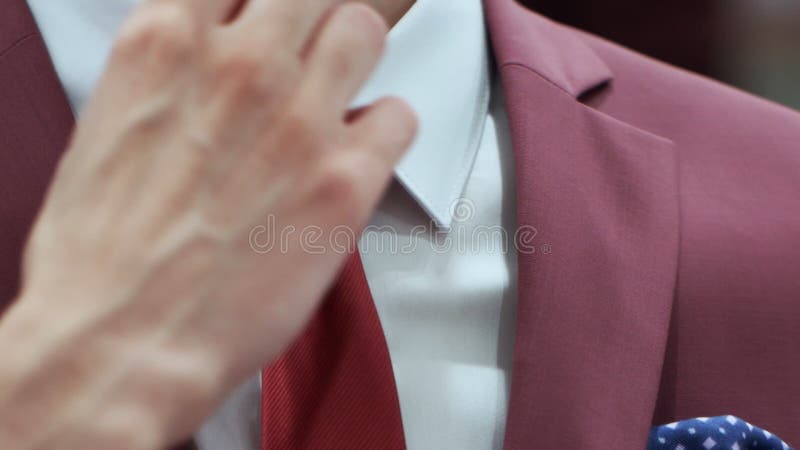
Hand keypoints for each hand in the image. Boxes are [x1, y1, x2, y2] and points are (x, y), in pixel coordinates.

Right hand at [0, 0, 415, 447]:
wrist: (121, 343)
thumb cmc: (102, 259)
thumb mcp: (108, 131)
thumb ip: (170, 81)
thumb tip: (206, 70)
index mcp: (166, 46)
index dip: (253, 5)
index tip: (262, 19)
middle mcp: (240, 68)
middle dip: (309, 18)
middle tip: (304, 54)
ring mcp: (300, 119)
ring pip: (363, 30)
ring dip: (353, 59)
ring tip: (335, 98)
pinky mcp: (346, 178)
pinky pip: (399, 116)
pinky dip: (385, 130)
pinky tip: (356, 157)